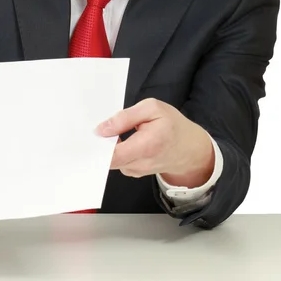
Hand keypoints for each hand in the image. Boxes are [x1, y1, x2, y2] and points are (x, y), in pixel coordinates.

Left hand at [96, 98, 214, 187]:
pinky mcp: (135, 172)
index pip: (112, 156)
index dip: (97, 147)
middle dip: (101, 144)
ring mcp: (137, 171)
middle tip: (101, 129)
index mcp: (146, 145)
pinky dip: (116, 152)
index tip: (90, 136)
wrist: (190, 148)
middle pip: (108, 159)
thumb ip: (125, 117)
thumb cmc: (172, 125)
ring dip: (110, 147)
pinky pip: (118, 162)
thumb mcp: (152, 108)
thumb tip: (101, 129)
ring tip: (117, 133)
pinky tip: (122, 141)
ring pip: (112, 161)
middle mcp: (141, 163)